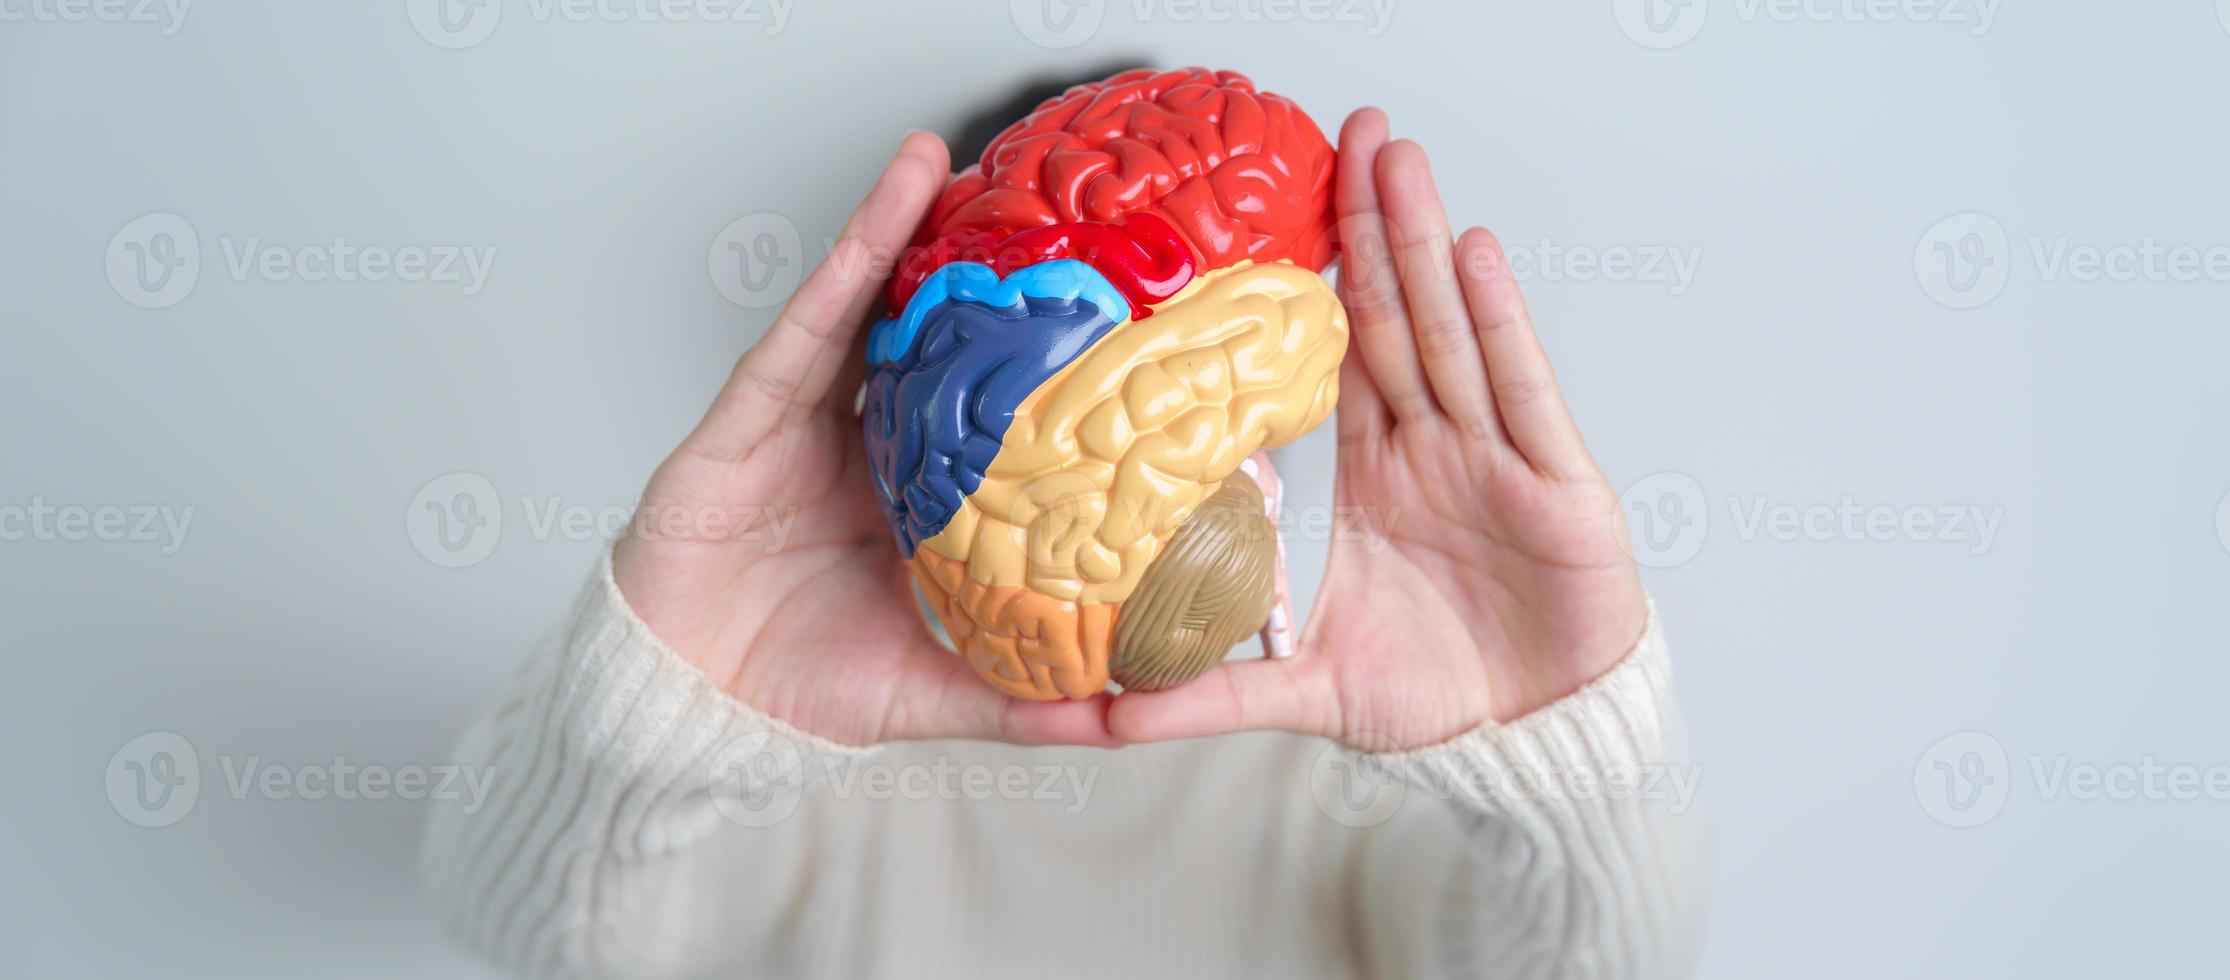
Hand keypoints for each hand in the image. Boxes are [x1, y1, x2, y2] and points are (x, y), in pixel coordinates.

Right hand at [612, 132, 1116, 748]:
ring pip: (857, 308)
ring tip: (942, 159)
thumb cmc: (793, 689)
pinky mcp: (746, 413)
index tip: (1088, 301)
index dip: (1018, 348)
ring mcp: (798, 419)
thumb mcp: (938, 686)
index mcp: (907, 493)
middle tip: (1023, 200)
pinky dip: (843, 265)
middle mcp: (856, 442)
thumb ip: (1026, 695)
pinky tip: (885, 211)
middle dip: (960, 267)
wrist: (689, 710)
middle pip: (916, 334)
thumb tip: (1128, 715)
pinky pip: (803, 329)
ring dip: (897, 229)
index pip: (973, 401)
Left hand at [1109, 110, 1649, 749]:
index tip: (1261, 214)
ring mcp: (1488, 456)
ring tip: (1393, 159)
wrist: (1533, 740)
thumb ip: (1210, 691)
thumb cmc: (1431, 696)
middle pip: (1390, 319)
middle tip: (1342, 133)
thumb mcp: (1305, 690)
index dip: (1300, 288)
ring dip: (1420, 243)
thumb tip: (1100, 714)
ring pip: (1446, 331)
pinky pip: (1519, 388)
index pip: (1324, 362)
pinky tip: (1475, 253)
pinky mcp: (1552, 481)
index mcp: (1361, 479)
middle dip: (1367, 226)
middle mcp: (1423, 449)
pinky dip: (1499, 321)